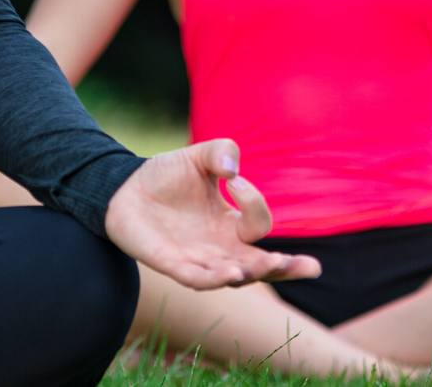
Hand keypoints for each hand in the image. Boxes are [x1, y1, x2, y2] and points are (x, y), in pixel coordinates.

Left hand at [104, 139, 320, 289]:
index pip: (258, 225)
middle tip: (309, 266)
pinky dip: (211, 279)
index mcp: (230, 224)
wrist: (122, 188)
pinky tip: (227, 274)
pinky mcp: (170, 265)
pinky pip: (195, 279)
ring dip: (248, 273)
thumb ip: (220, 152)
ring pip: (231, 277)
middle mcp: (219, 248)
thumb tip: (233, 168)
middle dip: (284, 267)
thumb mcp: (198, 157)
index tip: (233, 180)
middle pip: (259, 266)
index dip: (254, 203)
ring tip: (268, 266)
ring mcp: (197, 259)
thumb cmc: (165, 176)